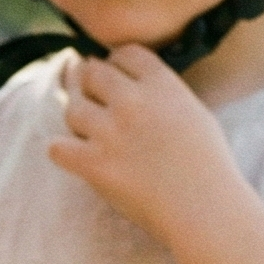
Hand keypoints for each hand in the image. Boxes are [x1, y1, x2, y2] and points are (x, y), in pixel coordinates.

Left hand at [47, 47, 245, 243]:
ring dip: (79, 121)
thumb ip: (163, 93)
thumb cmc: (208, 167)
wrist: (207, 210)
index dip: (115, 64)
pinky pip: (56, 147)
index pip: (124, 53)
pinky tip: (75, 156)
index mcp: (163, 85)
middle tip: (93, 100)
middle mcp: (133, 101)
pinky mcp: (94, 163)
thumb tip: (133, 84)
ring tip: (91, 134)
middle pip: (92, 73)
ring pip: (72, 109)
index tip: (115, 78)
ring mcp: (110, 132)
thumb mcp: (194, 113)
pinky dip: (62, 152)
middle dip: (90, 85)